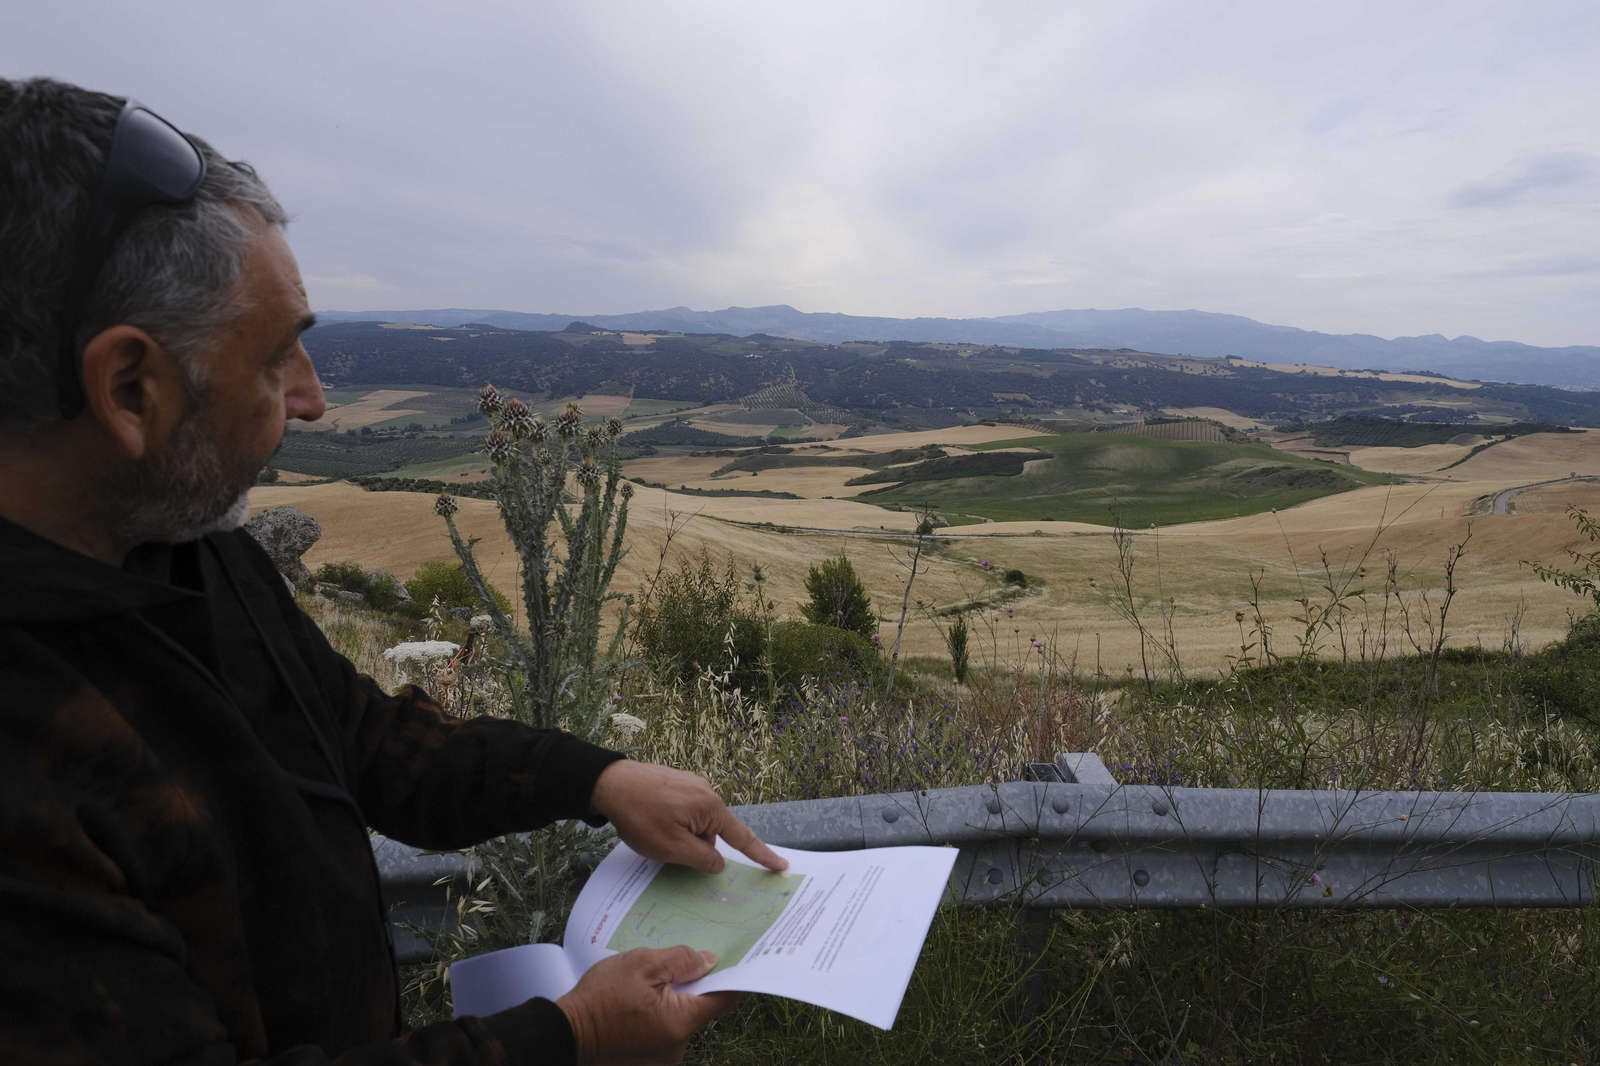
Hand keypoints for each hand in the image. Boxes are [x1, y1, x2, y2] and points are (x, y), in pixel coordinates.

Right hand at [556, 946, 738, 1064]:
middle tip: (678, 957)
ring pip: (682, 1015)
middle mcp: (678, 1046)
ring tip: (652, 975)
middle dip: (693, 981)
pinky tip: (642, 995)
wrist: (564, 1034)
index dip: (729, 973)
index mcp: (681, 1023)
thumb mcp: (641, 965)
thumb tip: (710, 960)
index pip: (724, 998)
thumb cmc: (600, 999)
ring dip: (673, 995)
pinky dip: (660, 1009)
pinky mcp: (650, 1056)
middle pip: (702, 1006)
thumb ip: (681, 960)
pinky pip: (666, 1026)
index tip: (730, 954)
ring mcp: (663, 1055)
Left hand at [590, 761, 787, 873]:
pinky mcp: (675, 782)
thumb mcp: (673, 848)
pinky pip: (683, 811)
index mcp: (710, 808)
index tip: (781, 866)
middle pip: (713, 833)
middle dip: (696, 848)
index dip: (762, 855)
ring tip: (652, 831)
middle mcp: (706, 792)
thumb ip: (702, 859)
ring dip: (681, 835)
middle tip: (666, 847)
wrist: (609, 782)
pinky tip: (651, 820)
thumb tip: (719, 863)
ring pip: (695, 824)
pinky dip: (673, 822)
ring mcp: (690, 784)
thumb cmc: (641, 816)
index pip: (742, 838)